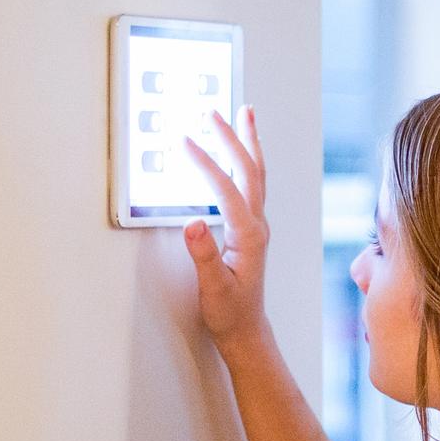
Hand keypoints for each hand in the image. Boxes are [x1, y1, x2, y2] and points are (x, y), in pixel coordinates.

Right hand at [181, 107, 270, 352]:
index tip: (183, 142)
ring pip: (255, 174)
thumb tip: (193, 225)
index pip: (226, 190)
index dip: (204, 164)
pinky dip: (246, 159)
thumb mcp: (213, 288)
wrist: (246, 328)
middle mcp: (257, 225)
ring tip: (243, 112)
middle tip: (213, 112)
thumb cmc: (230, 312)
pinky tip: (240, 149)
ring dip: (248, 141)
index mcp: (248, 236)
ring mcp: (256, 224)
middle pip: (248, 171)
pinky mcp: (251, 227)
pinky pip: (250, 184)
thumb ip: (204, 256)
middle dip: (231, 138)